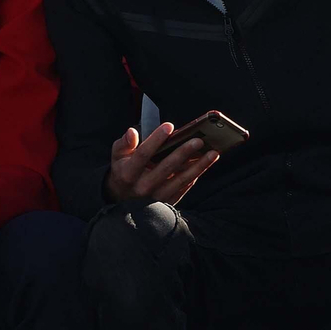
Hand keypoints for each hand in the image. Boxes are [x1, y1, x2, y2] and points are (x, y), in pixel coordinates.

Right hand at [103, 122, 219, 204]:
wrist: (122, 201)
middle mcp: (142, 186)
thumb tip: (132, 132)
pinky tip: (204, 165)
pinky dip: (194, 177)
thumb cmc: (122, 171)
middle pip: (166, 167)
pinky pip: (183, 189)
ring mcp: (155, 197)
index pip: (143, 154)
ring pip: (180, 180)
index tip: (169, 126)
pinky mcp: (166, 203)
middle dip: (184, 152)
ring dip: (198, 166)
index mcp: (128, 173)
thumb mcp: (117, 156)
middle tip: (199, 140)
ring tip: (212, 153)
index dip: (155, 139)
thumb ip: (124, 143)